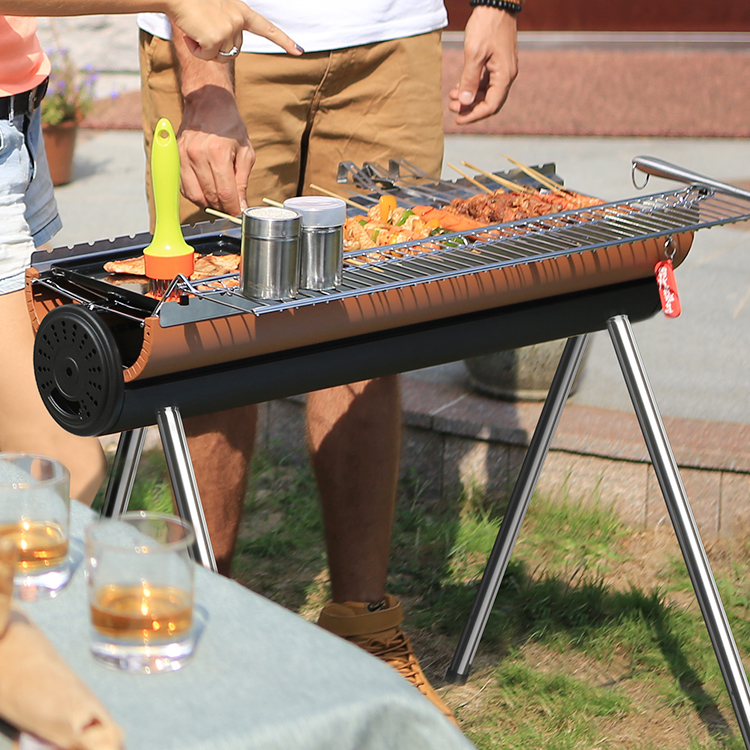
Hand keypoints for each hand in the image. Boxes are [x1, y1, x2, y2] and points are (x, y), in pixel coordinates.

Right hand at [168, 0, 302, 61]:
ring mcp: (229, 30)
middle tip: (201, 26)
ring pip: (220, 56)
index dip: (283, 41)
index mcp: (242, 11)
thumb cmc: (191, 1)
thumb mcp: (216, 9)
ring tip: (195, 28)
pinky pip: (207, 57)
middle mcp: (239, 21)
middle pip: (233, 50)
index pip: (267, 28)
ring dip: (205, 48)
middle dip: (216, 46)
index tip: (298, 51)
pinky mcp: (216, 39)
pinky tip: (191, 33)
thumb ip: (227, 23)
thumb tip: (228, 47)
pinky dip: (197, 50)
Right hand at [177, 85, 253, 214]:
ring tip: (218, 201)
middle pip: (209, 197)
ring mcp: (182, 156)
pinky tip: (205, 191)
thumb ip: (243, 182)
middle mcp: (197, 155)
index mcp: (218, 153)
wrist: (207, 103)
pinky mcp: (174, 157)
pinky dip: (195, 195)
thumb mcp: (246, 152)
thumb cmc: (229, 126)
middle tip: (230, 208)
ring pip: (194, 195)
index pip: (225, 194)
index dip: (233, 209)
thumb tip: (241, 206)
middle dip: (222, 207)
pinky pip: (183, 187)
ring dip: (207, 203)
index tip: (238, 213)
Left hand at [448, 6, 517, 124]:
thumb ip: (469, 80)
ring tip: (451, 97)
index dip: (474, 115)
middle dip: (470, 107)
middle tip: (452, 108)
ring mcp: (503, 68)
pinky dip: (473, 86)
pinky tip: (459, 87)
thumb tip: (464, 102)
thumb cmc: (487, 25)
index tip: (458, 119)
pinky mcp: (498, 62)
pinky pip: (486, 81)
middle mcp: (507, 75)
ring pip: (486, 92)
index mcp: (505, 75)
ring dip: (469, 97)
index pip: (491, 106)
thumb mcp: (474, 54)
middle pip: (489, 102)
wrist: (496, 3)